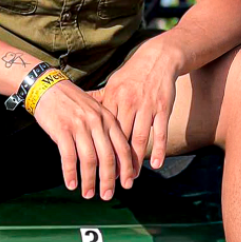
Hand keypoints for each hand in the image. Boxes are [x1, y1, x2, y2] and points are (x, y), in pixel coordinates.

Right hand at [33, 79, 134, 199]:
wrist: (49, 87)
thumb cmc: (73, 102)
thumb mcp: (95, 110)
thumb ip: (105, 130)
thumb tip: (114, 159)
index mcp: (107, 118)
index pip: (122, 147)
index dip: (126, 168)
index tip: (127, 184)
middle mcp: (96, 122)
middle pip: (107, 157)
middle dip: (108, 180)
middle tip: (107, 196)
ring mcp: (79, 126)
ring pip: (89, 159)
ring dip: (89, 180)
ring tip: (88, 194)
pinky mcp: (62, 130)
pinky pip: (69, 156)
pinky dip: (70, 173)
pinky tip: (71, 184)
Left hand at [88, 35, 178, 174]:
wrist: (157, 59)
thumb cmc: (132, 75)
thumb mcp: (113, 84)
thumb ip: (98, 99)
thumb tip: (77, 109)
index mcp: (113, 98)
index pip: (102, 130)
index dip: (97, 150)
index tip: (92, 168)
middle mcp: (128, 102)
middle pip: (118, 138)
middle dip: (114, 162)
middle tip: (110, 182)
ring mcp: (146, 106)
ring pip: (138, 138)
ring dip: (134, 161)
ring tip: (130, 179)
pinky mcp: (162, 108)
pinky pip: (159, 131)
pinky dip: (158, 148)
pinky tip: (156, 164)